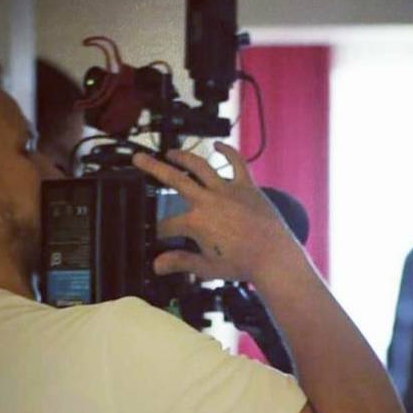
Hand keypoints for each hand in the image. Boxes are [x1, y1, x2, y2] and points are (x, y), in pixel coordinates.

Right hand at [132, 142, 299, 282]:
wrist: (273, 256)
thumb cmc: (243, 264)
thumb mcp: (207, 267)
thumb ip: (180, 263)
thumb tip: (157, 265)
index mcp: (196, 222)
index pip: (167, 225)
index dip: (158, 231)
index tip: (155, 235)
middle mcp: (208, 201)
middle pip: (174, 179)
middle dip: (153, 168)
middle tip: (139, 159)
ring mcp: (227, 190)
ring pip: (200, 165)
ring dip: (183, 156)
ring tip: (171, 152)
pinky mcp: (246, 186)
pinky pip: (236, 163)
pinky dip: (228, 151)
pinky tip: (218, 145)